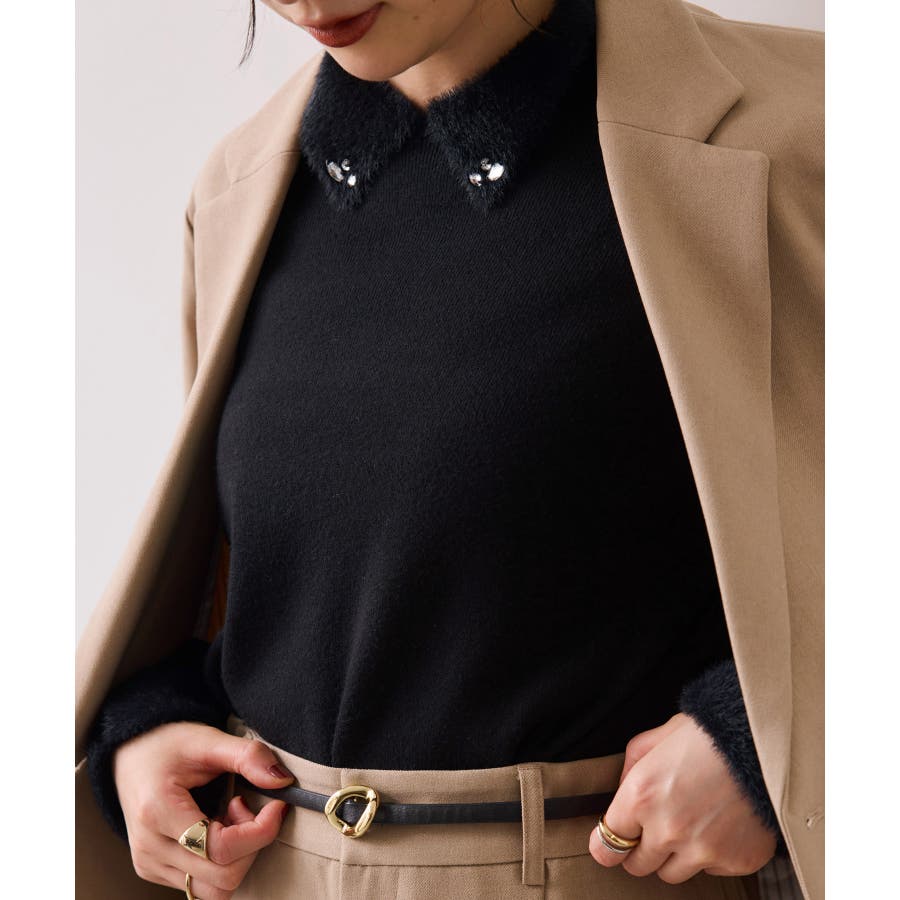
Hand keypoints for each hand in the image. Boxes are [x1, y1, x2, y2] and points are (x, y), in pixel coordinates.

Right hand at [112, 720, 295, 897]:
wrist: (131, 753)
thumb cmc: (168, 744)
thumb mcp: (208, 739)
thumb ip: (248, 756)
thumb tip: (283, 781)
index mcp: (158, 813)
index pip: (220, 849)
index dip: (260, 831)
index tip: (277, 804)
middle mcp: (149, 848)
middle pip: (223, 877)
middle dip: (251, 844)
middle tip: (246, 805)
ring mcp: (149, 865)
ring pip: (214, 890)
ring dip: (237, 857)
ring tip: (230, 818)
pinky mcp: (155, 871)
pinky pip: (201, 886)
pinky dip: (222, 862)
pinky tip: (218, 827)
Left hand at [588, 713, 775, 882]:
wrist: (760, 739)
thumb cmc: (704, 735)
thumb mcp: (653, 740)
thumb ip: (628, 771)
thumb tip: (619, 796)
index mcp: (641, 796)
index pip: (606, 846)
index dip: (606, 844)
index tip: (610, 843)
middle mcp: (669, 829)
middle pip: (638, 866)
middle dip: (640, 849)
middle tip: (654, 827)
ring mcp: (704, 850)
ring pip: (672, 874)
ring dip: (674, 855)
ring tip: (689, 822)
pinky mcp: (736, 861)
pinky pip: (711, 871)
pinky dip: (711, 854)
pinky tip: (719, 823)